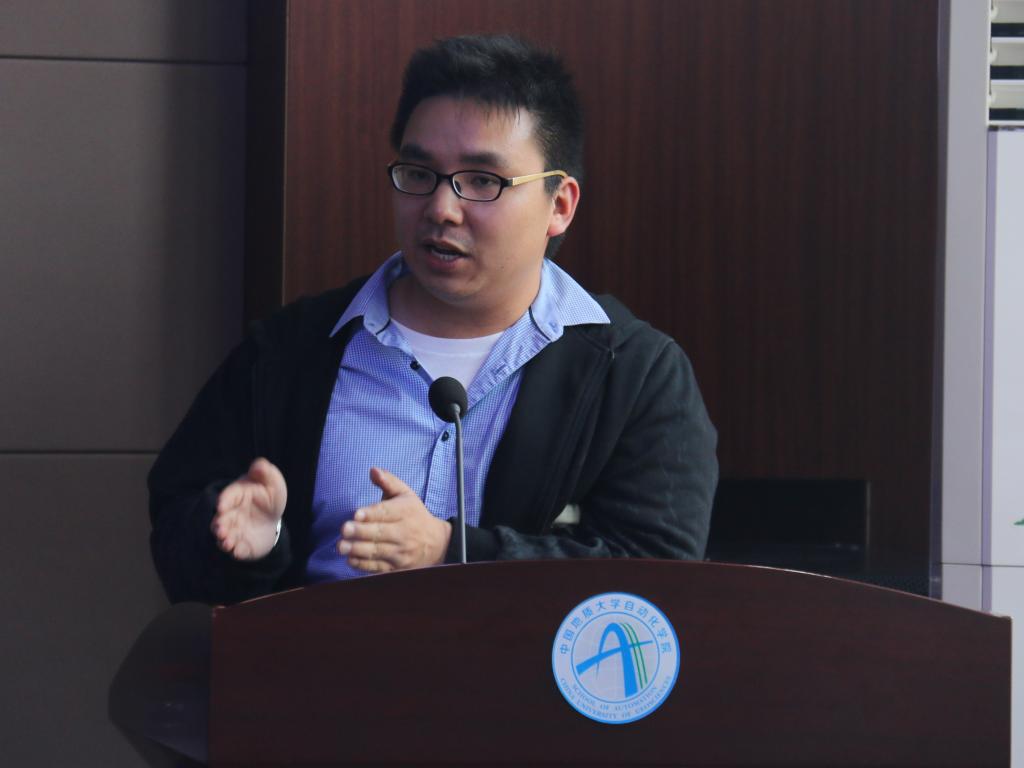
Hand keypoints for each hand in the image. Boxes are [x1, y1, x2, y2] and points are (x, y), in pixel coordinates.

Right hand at [211, 458, 287, 560]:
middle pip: (220, 520)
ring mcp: (234, 530)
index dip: (224, 501)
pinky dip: (235, 551)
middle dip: (219, 525)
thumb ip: (266, 472)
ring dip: (223, 540)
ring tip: (227, 542)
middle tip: (221, 529)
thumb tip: (258, 465)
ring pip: (224, 536)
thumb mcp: (273, 483)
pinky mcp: (241, 544)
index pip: (227, 497)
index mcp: (236, 496)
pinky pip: (236, 550)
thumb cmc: (269, 496)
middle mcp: (230, 514)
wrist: (272, 517)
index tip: (222, 506)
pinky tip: (237, 551)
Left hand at [337, 467, 451, 572]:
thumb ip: (388, 482)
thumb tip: (373, 470)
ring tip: (342, 546)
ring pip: (378, 551)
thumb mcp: (406, 494)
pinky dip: (364, 565)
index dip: (371, 513)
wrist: (436, 543)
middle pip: (380, 533)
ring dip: (358, 549)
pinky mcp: (397, 567)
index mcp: (406, 511)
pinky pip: (379, 567)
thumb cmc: (414, 514)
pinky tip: (351, 560)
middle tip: (344, 529)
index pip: (387, 512)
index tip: (357, 513)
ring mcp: (401, 552)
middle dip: (361, 532)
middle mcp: (404, 532)